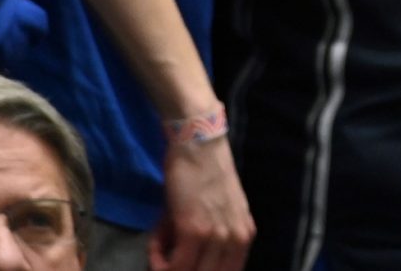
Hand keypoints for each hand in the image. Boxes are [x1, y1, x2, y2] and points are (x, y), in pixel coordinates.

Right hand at [152, 134, 253, 270]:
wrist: (198, 142)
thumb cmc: (204, 175)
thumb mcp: (217, 214)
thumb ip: (208, 243)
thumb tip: (181, 265)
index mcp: (245, 237)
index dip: (199, 270)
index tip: (181, 263)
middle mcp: (236, 240)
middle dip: (182, 268)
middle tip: (166, 256)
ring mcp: (216, 236)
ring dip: (167, 266)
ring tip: (160, 247)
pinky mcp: (194, 231)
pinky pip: (174, 266)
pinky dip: (159, 262)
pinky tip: (155, 245)